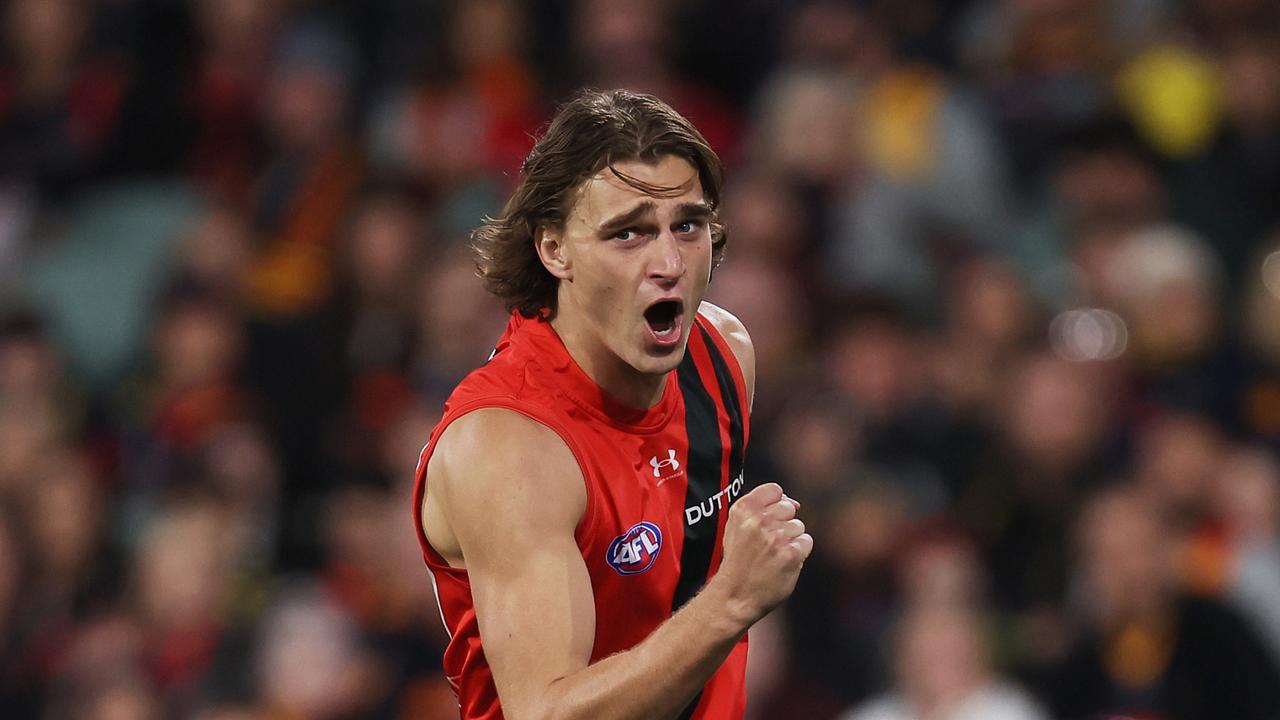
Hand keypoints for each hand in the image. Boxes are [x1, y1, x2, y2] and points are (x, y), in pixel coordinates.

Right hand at [714, 483, 812, 625]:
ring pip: (799, 526)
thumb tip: (794, 502)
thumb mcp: (736, 527)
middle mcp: (760, 520)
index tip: (769, 519)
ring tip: (773, 555)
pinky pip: (806, 542)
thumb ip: (759, 508)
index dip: (776, 503)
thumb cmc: (738, 561)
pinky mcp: (791, 554)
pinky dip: (798, 553)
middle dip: (783, 523)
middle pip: (789, 508)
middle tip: (769, 543)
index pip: (774, 490)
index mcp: (743, 509)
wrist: (735, 596)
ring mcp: (776, 537)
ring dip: (791, 540)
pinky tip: (783, 562)